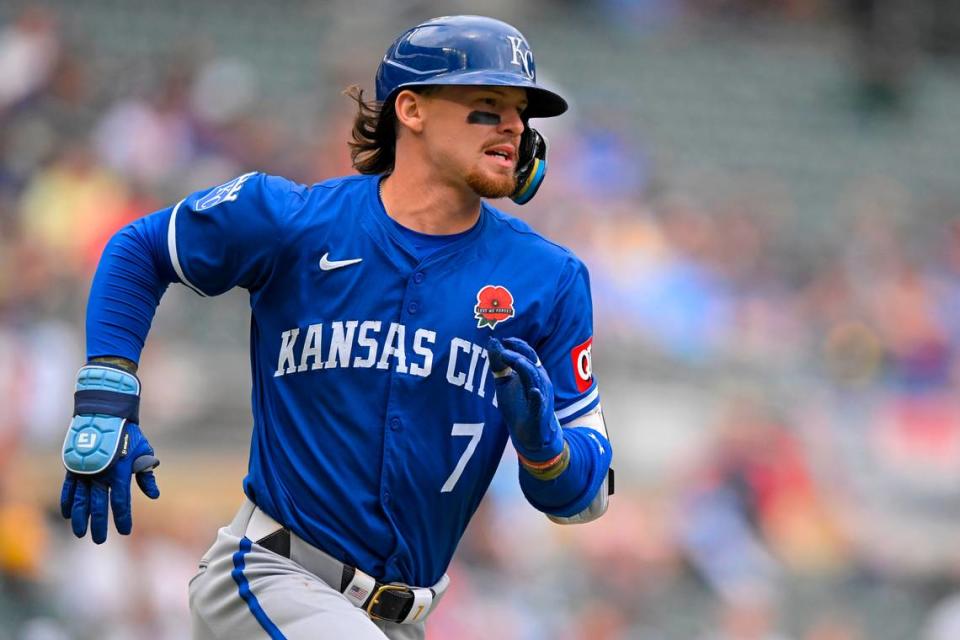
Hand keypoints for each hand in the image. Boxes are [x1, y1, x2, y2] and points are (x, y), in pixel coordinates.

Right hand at [60, 365, 159, 543]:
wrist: (105, 413)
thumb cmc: (128, 434)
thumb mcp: (143, 451)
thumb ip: (146, 475)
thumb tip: (153, 495)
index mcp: (119, 473)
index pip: (120, 502)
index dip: (123, 518)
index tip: (125, 531)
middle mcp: (100, 475)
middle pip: (98, 506)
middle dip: (99, 524)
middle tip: (99, 540)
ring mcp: (84, 471)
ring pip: (80, 501)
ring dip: (80, 518)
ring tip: (80, 533)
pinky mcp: (73, 466)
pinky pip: (68, 487)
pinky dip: (67, 501)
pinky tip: (67, 513)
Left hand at [487, 337, 563, 461]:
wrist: (529, 435)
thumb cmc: (518, 406)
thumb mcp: (504, 383)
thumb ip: (498, 364)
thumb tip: (491, 342)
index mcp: (533, 373)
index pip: (529, 353)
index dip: (518, 345)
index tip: (504, 339)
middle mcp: (540, 382)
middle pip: (532, 364)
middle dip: (519, 356)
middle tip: (503, 352)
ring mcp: (541, 398)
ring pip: (536, 380)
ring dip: (526, 370)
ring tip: (515, 361)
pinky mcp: (538, 414)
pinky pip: (540, 404)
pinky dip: (538, 397)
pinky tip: (534, 391)